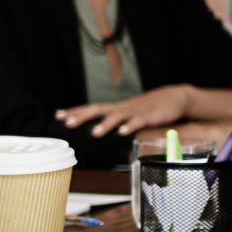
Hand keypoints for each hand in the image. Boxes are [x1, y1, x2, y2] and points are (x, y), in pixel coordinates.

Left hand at [57, 85, 195, 138]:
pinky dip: (130, 127)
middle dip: (82, 116)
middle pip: (98, 110)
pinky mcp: (149, 117)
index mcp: (115, 108)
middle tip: (67, 123)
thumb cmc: (147, 108)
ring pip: (117, 117)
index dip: (75, 112)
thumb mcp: (127, 114)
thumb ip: (113, 120)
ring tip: (95, 133)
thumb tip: (96, 131)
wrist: (173, 98)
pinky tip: (123, 132)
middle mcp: (121, 108)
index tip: (58, 115)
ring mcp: (134, 112)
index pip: (90, 108)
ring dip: (106, 124)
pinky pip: (138, 122)